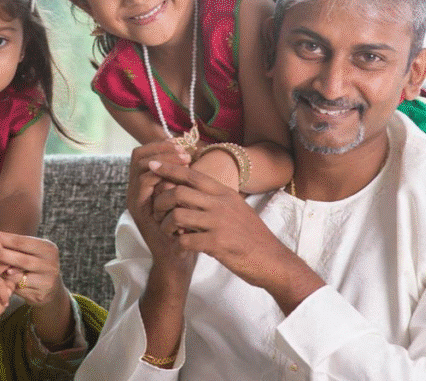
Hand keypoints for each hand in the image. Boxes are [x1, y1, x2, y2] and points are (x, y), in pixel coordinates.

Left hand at [0, 230, 63, 306]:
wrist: (50, 290)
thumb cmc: (34, 266)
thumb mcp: (28, 254)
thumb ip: (13, 249)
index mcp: (47, 248)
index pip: (21, 240)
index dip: (1, 237)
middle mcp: (50, 262)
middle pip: (20, 257)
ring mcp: (47, 279)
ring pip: (19, 274)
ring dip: (1, 270)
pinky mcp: (41, 293)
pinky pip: (19, 288)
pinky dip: (7, 283)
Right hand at [127, 142, 197, 281]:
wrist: (177, 257)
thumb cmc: (184, 227)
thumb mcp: (184, 197)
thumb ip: (181, 178)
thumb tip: (191, 151)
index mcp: (144, 184)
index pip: (144, 153)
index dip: (160, 145)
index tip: (182, 145)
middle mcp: (135, 190)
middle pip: (139, 156)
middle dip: (162, 149)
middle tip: (185, 153)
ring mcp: (135, 200)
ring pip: (141, 167)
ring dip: (164, 160)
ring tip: (185, 162)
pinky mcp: (138, 211)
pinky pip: (144, 185)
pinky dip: (161, 177)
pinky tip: (179, 178)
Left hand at [149, 160, 294, 287]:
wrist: (273, 260)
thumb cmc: (251, 236)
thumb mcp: (236, 208)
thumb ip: (215, 199)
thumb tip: (190, 190)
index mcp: (224, 193)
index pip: (191, 175)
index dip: (169, 169)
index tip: (153, 165)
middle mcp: (221, 204)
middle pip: (178, 193)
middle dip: (161, 202)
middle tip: (156, 213)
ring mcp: (219, 223)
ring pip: (178, 216)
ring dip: (167, 225)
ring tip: (169, 233)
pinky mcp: (218, 244)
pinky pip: (185, 240)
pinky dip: (178, 245)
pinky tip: (180, 249)